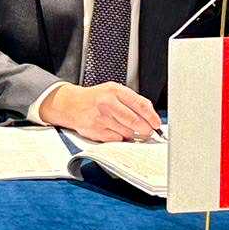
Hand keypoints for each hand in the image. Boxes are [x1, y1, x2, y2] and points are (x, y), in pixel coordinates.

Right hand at [39, 82, 161, 142]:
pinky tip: (116, 131)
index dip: (152, 116)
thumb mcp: (114, 91)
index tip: (156, 124)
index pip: (140, 105)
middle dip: (145, 129)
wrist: (71, 105)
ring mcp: (101, 118)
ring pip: (127, 132)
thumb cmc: (95, 98)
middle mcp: (108, 103)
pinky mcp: (96, 130)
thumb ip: (132, 100)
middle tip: (148, 131)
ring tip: (130, 130)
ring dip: (132, 134)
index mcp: (115, 91)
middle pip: (135, 121)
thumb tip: (150, 114)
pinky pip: (116, 138)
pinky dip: (120, 137)